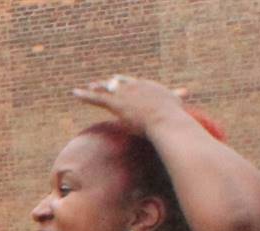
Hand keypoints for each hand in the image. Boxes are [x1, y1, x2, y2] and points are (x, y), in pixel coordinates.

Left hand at [72, 74, 191, 134]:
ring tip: (86, 88)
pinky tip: (74, 93)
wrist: (165, 118)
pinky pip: (97, 97)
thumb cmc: (173, 118)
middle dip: (110, 83)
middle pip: (120, 83)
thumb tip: (185, 104)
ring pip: (107, 89)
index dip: (127, 83)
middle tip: (101, 83)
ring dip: (96, 88)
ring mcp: (126, 94)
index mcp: (150, 86)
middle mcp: (137, 86)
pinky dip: (85, 95)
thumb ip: (177, 104)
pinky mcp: (116, 103)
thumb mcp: (176, 108)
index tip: (121, 82)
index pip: (136, 83)